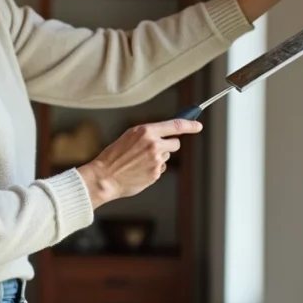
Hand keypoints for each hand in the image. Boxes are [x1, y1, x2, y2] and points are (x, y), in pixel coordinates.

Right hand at [77, 119, 202, 208]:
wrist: (104, 177)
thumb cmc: (114, 156)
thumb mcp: (130, 136)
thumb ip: (149, 133)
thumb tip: (167, 133)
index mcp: (146, 131)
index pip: (176, 126)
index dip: (190, 125)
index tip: (198, 126)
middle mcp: (154, 144)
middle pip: (175, 143)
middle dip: (169, 145)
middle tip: (154, 149)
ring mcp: (156, 160)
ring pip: (167, 156)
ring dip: (158, 158)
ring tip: (139, 161)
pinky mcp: (155, 174)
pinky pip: (160, 168)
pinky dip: (153, 169)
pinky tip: (139, 170)